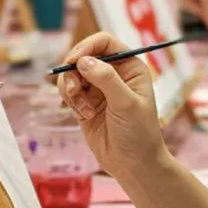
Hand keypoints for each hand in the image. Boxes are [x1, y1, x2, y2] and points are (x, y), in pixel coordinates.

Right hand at [57, 31, 167, 179]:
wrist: (133, 164)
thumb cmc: (139, 133)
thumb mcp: (126, 103)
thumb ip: (106, 79)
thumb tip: (83, 61)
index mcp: (130, 66)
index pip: (105, 42)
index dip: (87, 46)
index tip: (74, 60)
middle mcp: (113, 73)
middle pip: (83, 55)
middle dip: (74, 70)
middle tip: (74, 89)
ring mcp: (97, 88)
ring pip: (71, 73)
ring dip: (70, 88)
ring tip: (83, 110)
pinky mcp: (84, 102)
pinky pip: (68, 90)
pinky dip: (70, 100)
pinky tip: (83, 116)